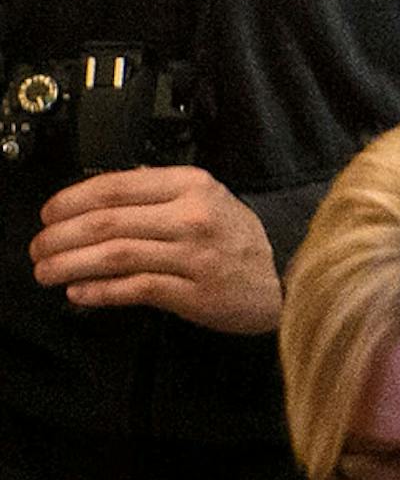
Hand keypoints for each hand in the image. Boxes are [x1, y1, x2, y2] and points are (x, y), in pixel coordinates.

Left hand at [29, 166, 281, 333]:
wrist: (282, 280)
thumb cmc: (237, 241)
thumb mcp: (208, 199)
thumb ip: (159, 193)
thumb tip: (98, 197)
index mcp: (193, 186)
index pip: (116, 186)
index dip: (70, 201)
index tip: (48, 214)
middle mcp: (193, 217)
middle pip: (108, 222)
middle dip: (60, 237)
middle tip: (38, 248)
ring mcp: (194, 257)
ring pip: (115, 256)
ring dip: (70, 265)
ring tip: (46, 272)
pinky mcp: (193, 294)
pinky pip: (134, 289)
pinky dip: (99, 292)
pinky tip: (79, 293)